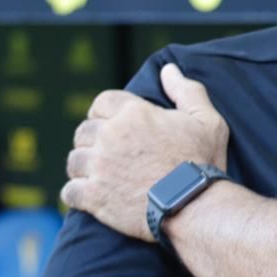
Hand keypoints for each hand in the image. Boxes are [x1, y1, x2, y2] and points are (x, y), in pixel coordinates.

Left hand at [61, 64, 229, 239]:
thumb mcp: (207, 120)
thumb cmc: (202, 164)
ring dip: (83, 168)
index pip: (101, 103)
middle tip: (108, 154)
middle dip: (93, 142)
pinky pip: (70, 191)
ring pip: (74, 161)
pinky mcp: (94, 196)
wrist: (194, 206)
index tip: (112, 126)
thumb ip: (187, 91)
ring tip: (99, 176)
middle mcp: (111, 136)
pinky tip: (90, 197)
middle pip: (84, 132)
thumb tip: (168, 69)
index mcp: (134, 113)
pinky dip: (77, 195)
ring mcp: (100, 166)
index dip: (105, 114)